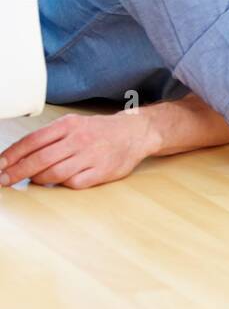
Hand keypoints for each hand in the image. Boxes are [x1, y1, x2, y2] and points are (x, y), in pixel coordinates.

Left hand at [0, 110, 154, 188]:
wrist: (134, 133)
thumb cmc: (99, 131)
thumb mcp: (73, 124)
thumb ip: (50, 138)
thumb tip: (21, 155)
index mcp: (68, 125)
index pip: (33, 140)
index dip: (13, 154)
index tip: (0, 165)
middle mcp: (78, 139)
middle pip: (41, 159)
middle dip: (18, 171)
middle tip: (4, 179)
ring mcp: (90, 156)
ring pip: (55, 173)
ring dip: (39, 179)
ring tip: (32, 180)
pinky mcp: (101, 172)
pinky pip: (75, 182)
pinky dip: (62, 184)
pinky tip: (57, 182)